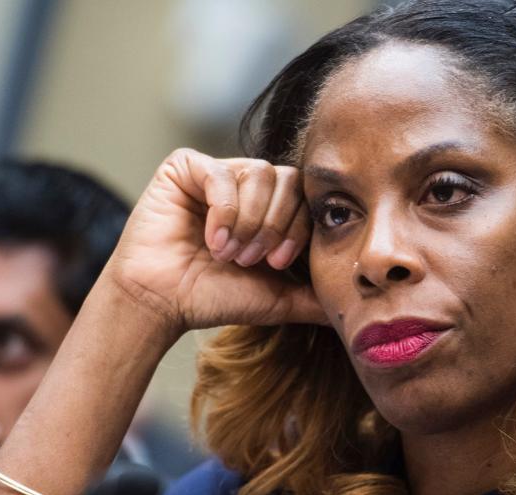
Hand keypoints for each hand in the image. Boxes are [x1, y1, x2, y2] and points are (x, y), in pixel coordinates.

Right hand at [107, 148, 326, 332]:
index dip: (297, 227)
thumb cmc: (214, 298)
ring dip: (248, 220)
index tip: (278, 264)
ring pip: (258, 173)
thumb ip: (314, 296)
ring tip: (229, 253)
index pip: (304, 196)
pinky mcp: (184, 168)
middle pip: (287, 179)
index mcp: (270, 207)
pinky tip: (212, 240)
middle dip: (275, 225)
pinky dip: (223, 210)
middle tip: (252, 259)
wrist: (162, 302)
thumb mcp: (278, 298)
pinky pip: (220, 172)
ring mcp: (215, 173)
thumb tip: (353, 306)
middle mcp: (245, 185)